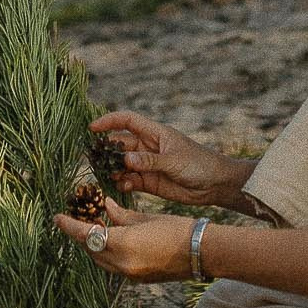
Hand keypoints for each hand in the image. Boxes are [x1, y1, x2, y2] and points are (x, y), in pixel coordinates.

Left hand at [51, 194, 190, 280]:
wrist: (201, 253)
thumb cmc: (177, 229)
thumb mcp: (146, 217)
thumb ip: (120, 214)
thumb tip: (104, 206)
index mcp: (123, 245)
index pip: (86, 235)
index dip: (69, 226)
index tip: (57, 217)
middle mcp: (122, 264)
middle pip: (90, 249)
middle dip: (82, 235)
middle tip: (79, 218)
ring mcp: (129, 275)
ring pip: (100, 260)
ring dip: (94, 245)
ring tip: (97, 227)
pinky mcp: (137, 279)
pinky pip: (113, 266)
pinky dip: (107, 253)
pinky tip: (113, 239)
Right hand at [91, 109, 246, 208]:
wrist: (215, 184)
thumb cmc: (199, 164)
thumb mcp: (175, 160)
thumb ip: (150, 161)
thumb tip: (126, 160)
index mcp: (155, 133)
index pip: (127, 121)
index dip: (109, 121)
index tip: (92, 128)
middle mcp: (148, 147)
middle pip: (120, 144)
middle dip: (106, 150)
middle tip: (93, 158)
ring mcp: (147, 165)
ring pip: (122, 164)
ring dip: (113, 168)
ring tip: (107, 174)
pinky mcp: (150, 182)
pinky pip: (130, 180)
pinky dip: (123, 183)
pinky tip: (122, 186)